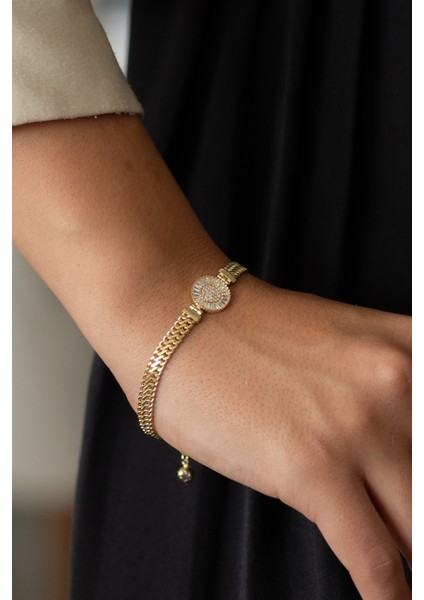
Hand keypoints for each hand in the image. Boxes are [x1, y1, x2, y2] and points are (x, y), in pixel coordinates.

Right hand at [148, 274, 410, 599]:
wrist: (179, 320)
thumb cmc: (250, 332)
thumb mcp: (345, 341)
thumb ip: (389, 388)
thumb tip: (406, 453)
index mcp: (408, 351)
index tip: (421, 494)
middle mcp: (395, 386)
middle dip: (423, 521)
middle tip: (413, 534)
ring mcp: (356, 428)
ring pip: (417, 530)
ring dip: (415, 560)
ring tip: (409, 579)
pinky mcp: (312, 468)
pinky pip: (373, 557)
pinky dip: (387, 593)